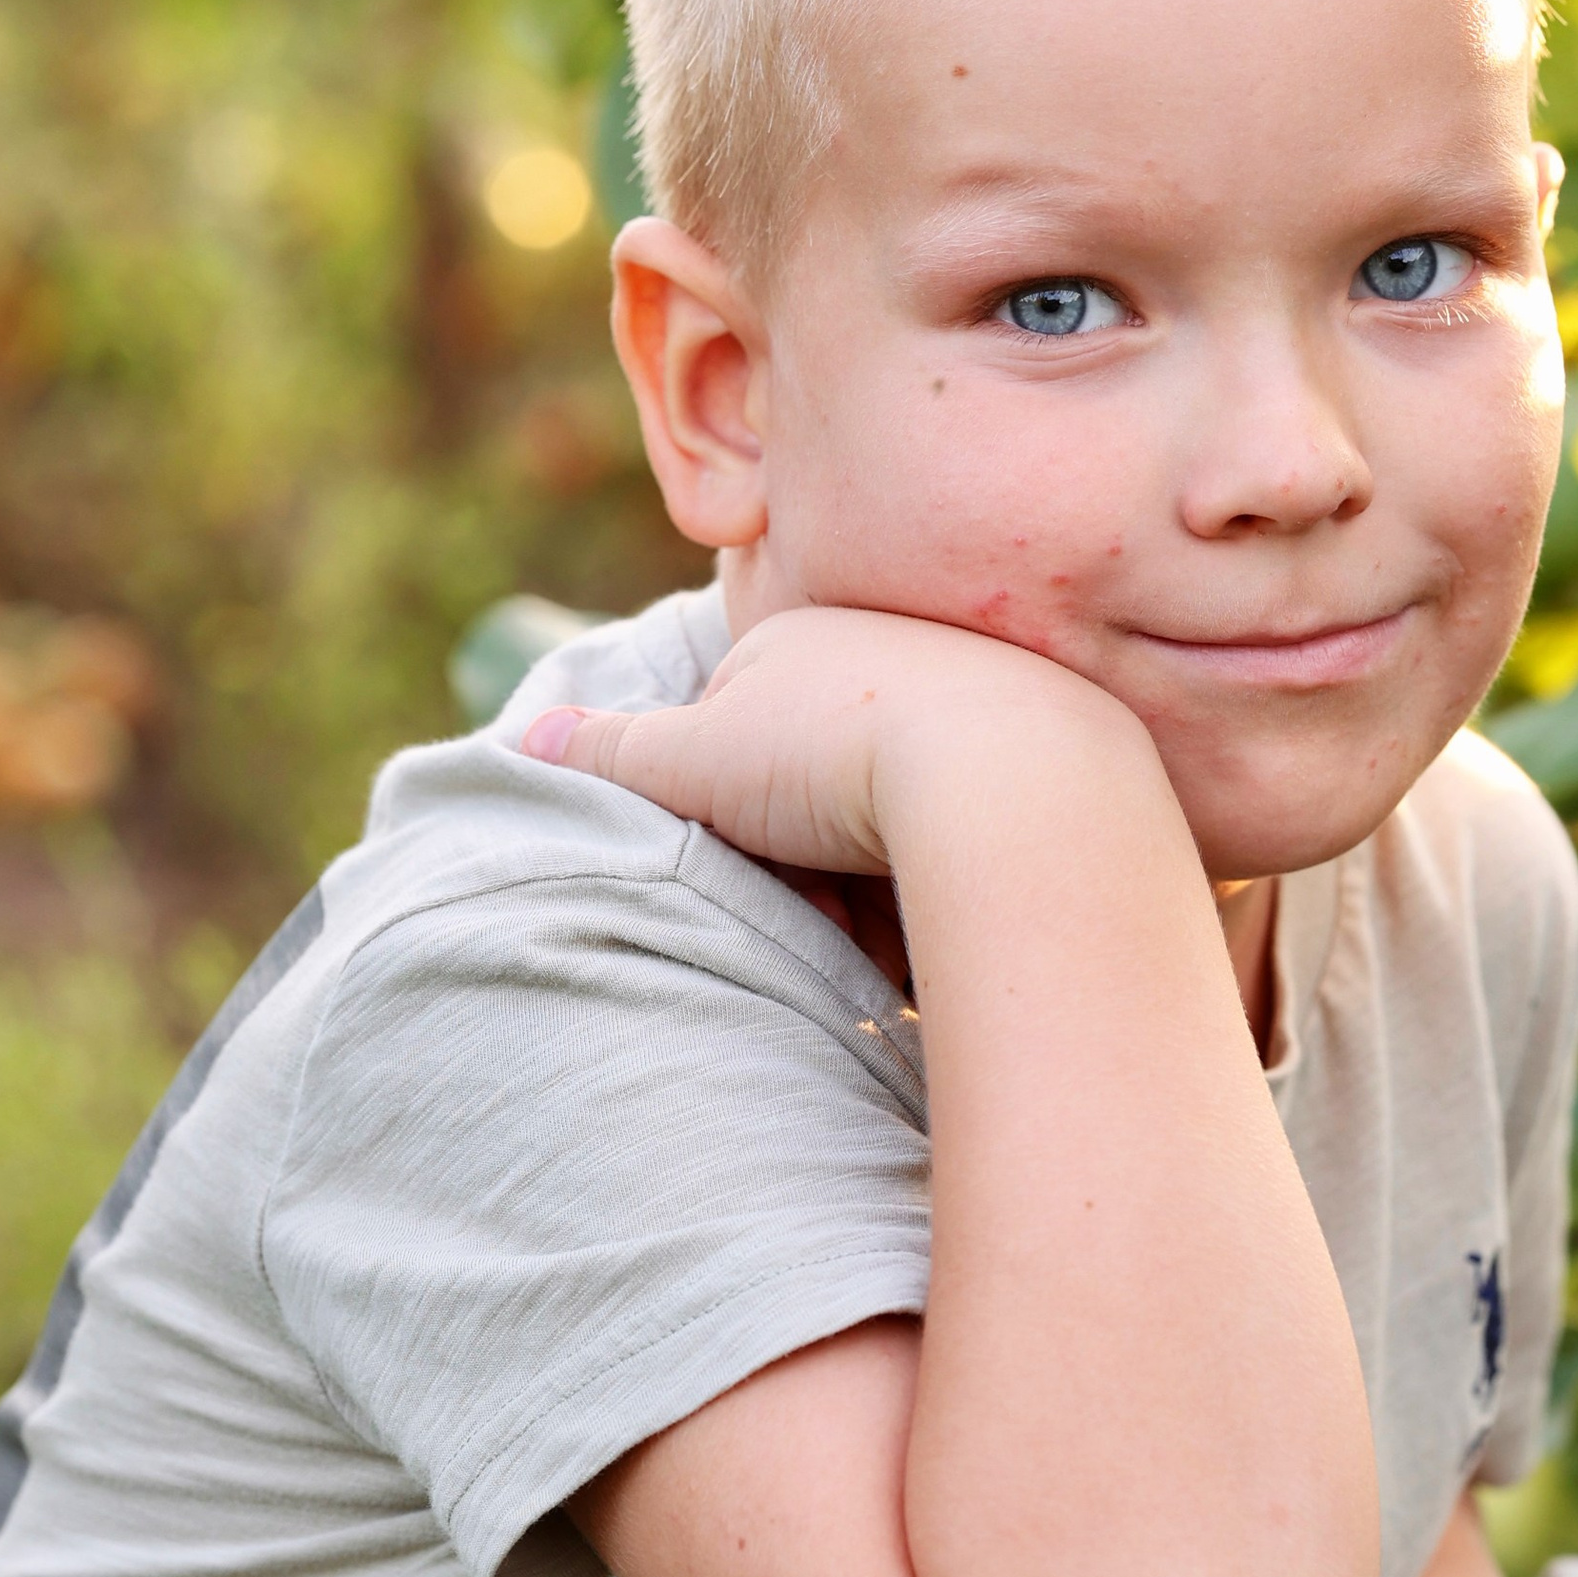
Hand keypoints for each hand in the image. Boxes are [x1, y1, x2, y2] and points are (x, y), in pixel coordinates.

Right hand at [523, 601, 1144, 878]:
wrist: (1013, 777)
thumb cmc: (835, 756)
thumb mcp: (696, 755)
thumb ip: (615, 749)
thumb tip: (533, 733)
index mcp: (808, 637)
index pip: (740, 735)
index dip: (730, 814)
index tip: (743, 869)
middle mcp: (897, 654)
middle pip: (822, 781)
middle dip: (808, 857)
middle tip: (813, 919)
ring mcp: (977, 703)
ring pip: (898, 815)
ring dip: (878, 883)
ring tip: (878, 939)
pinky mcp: (1044, 766)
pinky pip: (972, 835)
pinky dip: (949, 885)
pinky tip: (943, 928)